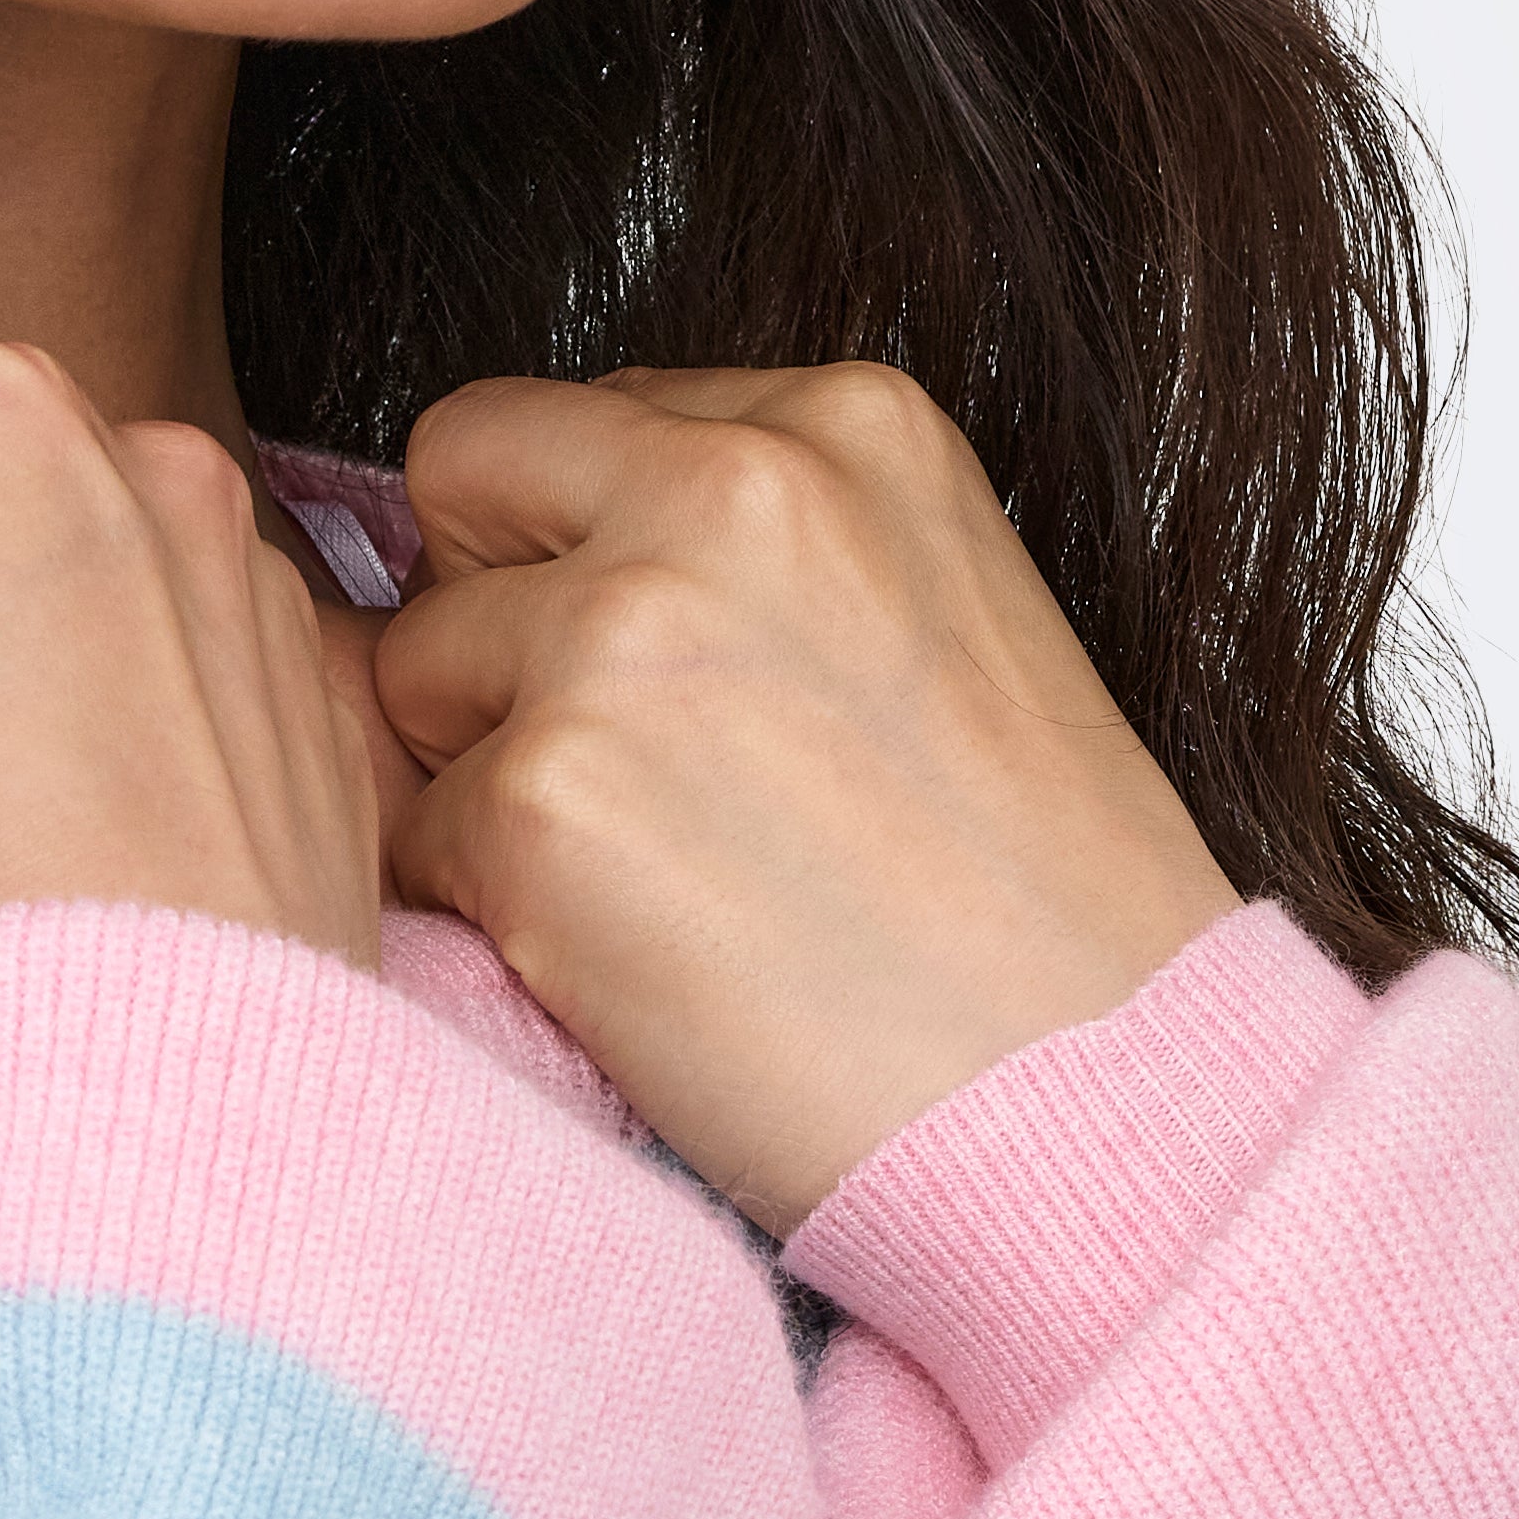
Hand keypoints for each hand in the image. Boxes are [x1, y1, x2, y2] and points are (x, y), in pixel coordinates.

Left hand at [370, 364, 1238, 1234]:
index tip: (669, 669)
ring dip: (485, 769)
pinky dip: (488, 908)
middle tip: (622, 757)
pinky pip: (414, 832)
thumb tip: (551, 549)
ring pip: (410, 665)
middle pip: (460, 477)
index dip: (582, 550)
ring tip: (658, 875)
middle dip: (490, 606)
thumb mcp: (943, 608)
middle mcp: (732, 490)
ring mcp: (626, 638)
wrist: (1107, 1098)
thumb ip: (759, 541)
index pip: (578, 421)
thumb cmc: (1039, 900)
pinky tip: (640, 961)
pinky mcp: (546, 800)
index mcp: (844, 424)